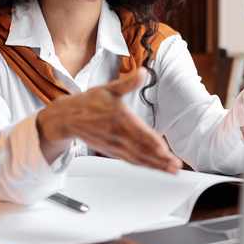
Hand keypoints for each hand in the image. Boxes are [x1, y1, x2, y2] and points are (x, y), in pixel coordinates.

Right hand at [37, 68, 181, 172]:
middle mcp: (118, 136)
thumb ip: (128, 82)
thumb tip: (143, 72)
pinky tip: (155, 168)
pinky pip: (131, 160)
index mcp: (120, 119)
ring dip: (155, 166)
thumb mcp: (109, 88)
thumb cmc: (88, 102)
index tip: (166, 151)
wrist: (68, 118)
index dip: (153, 144)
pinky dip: (144, 166)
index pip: (140, 134)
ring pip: (138, 159)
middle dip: (160, 160)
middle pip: (142, 150)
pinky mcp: (113, 151)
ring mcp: (115, 146)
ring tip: (170, 170)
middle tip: (175, 167)